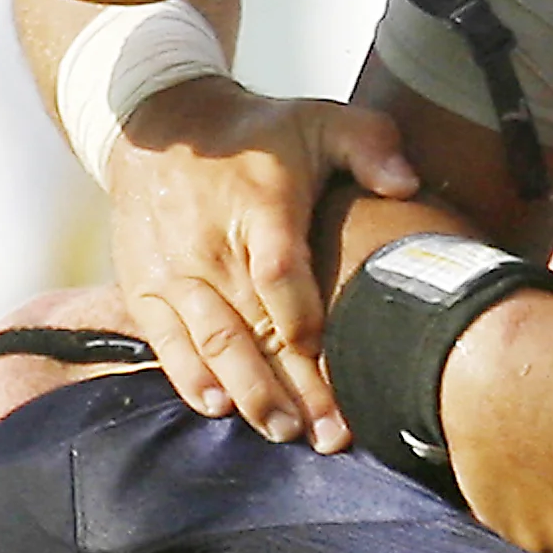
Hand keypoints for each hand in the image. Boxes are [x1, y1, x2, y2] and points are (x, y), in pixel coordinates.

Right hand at [111, 75, 416, 446]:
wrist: (159, 123)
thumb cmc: (259, 132)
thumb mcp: (319, 117)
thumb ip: (370, 144)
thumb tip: (407, 182)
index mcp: (259, 205)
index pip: (281, 274)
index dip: (307, 322)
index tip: (340, 365)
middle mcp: (212, 244)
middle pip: (254, 325)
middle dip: (292, 385)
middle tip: (328, 435)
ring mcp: (174, 270)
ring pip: (213, 342)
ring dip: (248, 393)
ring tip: (284, 431)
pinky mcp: (145, 286)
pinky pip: (167, 340)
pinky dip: (189, 377)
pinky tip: (218, 408)